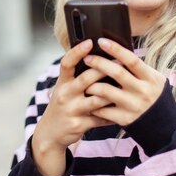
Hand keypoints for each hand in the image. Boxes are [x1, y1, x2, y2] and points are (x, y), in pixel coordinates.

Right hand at [32, 39, 113, 175]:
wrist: (50, 134)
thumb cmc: (64, 105)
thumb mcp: (65, 89)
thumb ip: (78, 76)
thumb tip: (100, 58)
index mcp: (62, 83)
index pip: (67, 63)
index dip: (77, 51)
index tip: (90, 42)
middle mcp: (65, 95)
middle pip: (86, 79)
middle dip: (104, 70)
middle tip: (121, 63)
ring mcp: (71, 110)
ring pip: (96, 99)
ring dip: (112, 93)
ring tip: (126, 86)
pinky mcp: (79, 125)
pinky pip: (100, 118)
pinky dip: (113, 114)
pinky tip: (124, 110)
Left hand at [84, 38, 166, 126]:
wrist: (163, 124)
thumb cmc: (153, 95)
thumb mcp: (153, 79)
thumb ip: (138, 68)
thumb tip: (116, 50)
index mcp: (150, 78)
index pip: (131, 60)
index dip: (116, 49)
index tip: (101, 41)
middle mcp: (142, 91)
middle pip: (117, 73)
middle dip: (99, 63)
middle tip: (87, 58)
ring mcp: (133, 106)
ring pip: (106, 91)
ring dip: (92, 85)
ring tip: (85, 83)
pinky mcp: (125, 119)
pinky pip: (103, 110)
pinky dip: (94, 104)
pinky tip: (89, 100)